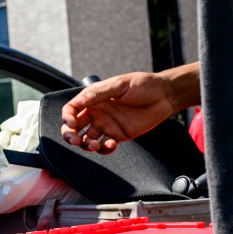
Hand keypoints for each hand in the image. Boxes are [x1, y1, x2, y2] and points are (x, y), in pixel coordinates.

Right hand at [60, 72, 180, 154]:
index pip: (71, 110)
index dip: (67, 117)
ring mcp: (106, 126)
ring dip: (86, 144)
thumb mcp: (119, 84)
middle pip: (74, 127)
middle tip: (74, 139)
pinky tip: (111, 144)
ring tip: (95, 144)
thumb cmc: (142, 85)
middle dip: (69, 135)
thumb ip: (97, 93)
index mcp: (92, 99)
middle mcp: (96, 113)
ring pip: (87, 139)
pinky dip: (104, 149)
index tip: (71, 123)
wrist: (165, 95)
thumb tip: (77, 102)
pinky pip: (105, 146)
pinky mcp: (118, 136)